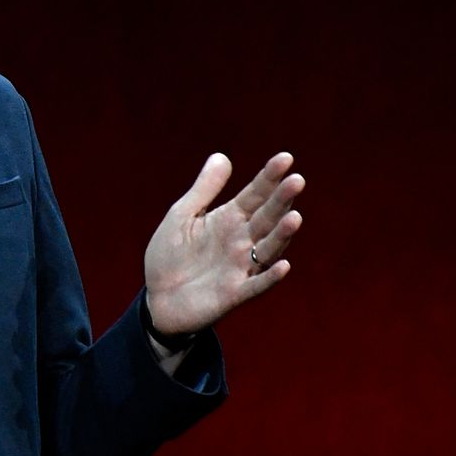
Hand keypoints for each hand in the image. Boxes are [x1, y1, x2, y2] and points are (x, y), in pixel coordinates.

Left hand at [144, 152, 303, 335]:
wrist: (158, 299)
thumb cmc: (171, 255)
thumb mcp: (182, 217)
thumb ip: (203, 190)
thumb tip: (221, 155)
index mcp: (228, 219)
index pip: (254, 195)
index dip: (269, 177)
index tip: (286, 158)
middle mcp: (241, 241)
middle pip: (266, 217)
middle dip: (281, 200)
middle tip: (296, 180)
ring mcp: (240, 267)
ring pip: (267, 249)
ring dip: (282, 235)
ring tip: (294, 217)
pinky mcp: (234, 293)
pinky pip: (256, 285)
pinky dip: (270, 277)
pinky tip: (283, 266)